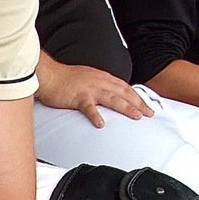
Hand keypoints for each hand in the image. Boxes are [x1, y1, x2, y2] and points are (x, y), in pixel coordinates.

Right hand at [38, 60, 153, 127]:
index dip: (138, 97)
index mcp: (102, 78)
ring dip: (126, 107)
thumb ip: (100, 86)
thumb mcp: (88, 78)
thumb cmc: (65, 79)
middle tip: (150, 114)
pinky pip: (88, 107)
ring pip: (112, 98)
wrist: (49, 75)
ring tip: (136, 116)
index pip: (125, 87)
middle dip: (139, 103)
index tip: (147, 106)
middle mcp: (99, 82)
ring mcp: (89, 89)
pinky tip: (101, 124)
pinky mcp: (77, 97)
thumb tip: (110, 95)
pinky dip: (95, 115)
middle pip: (123, 93)